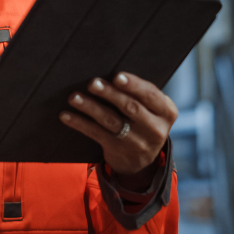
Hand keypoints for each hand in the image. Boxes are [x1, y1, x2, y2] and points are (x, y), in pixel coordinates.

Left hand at [59, 72, 177, 189]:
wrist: (142, 160)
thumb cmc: (143, 121)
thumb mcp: (153, 110)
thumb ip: (140, 94)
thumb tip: (109, 72)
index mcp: (166, 112)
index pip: (151, 95)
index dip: (134, 85)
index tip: (117, 76)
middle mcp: (155, 129)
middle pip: (130, 107)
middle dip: (110, 94)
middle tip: (93, 83)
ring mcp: (137, 142)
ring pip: (111, 121)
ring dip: (90, 107)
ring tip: (74, 97)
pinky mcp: (118, 150)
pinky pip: (96, 134)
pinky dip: (80, 123)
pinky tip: (66, 115)